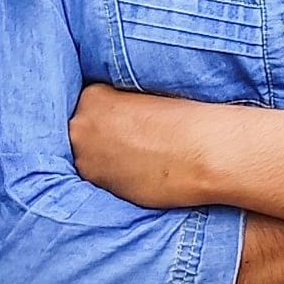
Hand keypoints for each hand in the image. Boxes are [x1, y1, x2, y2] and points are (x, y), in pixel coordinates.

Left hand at [70, 82, 202, 206]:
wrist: (204, 155)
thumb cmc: (186, 121)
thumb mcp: (147, 97)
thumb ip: (123, 106)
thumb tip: (118, 120)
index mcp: (92, 96)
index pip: (89, 103)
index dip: (108, 114)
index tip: (125, 121)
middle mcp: (80, 127)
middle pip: (82, 130)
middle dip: (100, 135)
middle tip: (130, 141)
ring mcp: (85, 159)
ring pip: (87, 156)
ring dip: (104, 158)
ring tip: (135, 159)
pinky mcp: (97, 186)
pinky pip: (99, 179)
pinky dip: (113, 177)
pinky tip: (137, 173)